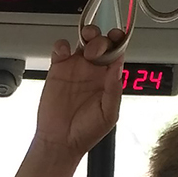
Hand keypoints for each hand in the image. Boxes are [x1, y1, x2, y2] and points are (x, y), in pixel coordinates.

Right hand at [35, 26, 127, 158]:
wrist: (60, 141)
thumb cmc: (86, 131)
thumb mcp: (108, 114)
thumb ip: (113, 91)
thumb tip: (118, 69)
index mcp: (109, 79)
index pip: (118, 54)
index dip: (119, 42)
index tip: (118, 38)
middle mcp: (94, 71)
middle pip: (102, 43)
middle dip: (102, 39)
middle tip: (96, 50)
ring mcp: (76, 68)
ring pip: (83, 41)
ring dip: (86, 35)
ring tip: (85, 44)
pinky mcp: (58, 69)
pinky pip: (60, 50)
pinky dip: (62, 45)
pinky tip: (64, 53)